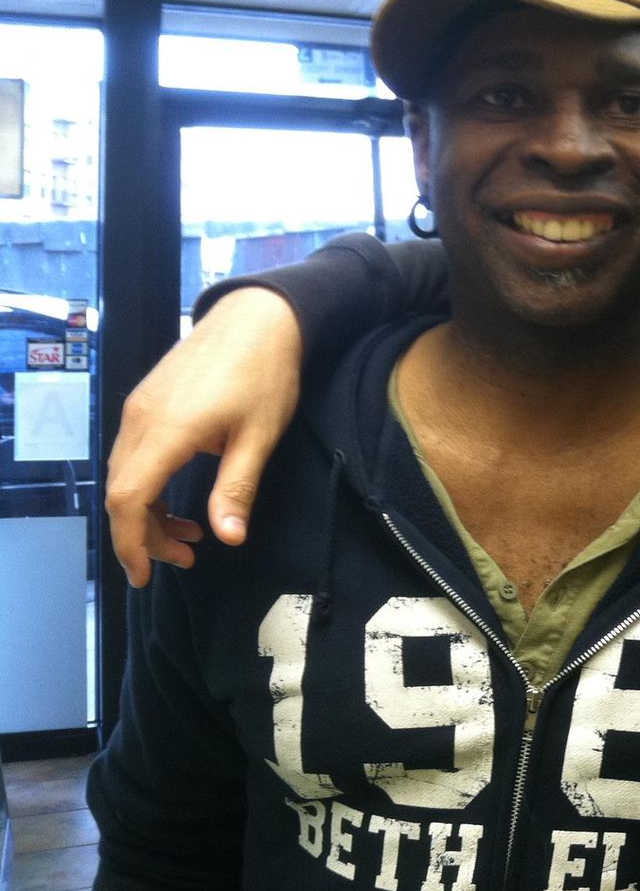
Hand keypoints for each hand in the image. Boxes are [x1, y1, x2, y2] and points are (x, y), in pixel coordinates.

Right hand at [105, 288, 302, 585]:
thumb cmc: (266, 373)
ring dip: (149, 510)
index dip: (132, 543)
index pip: (129, 500)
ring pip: (125, 473)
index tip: (146, 575)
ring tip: (190, 534)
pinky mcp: (148, 400)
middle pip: (121, 492)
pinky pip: (134, 452)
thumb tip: (229, 538)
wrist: (259, 316)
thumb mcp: (260, 436)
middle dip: (145, 534)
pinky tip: (179, 495)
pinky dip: (149, 483)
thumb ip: (237, 487)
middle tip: (186, 557)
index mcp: (167, 431)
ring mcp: (140, 407)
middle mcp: (141, 419)